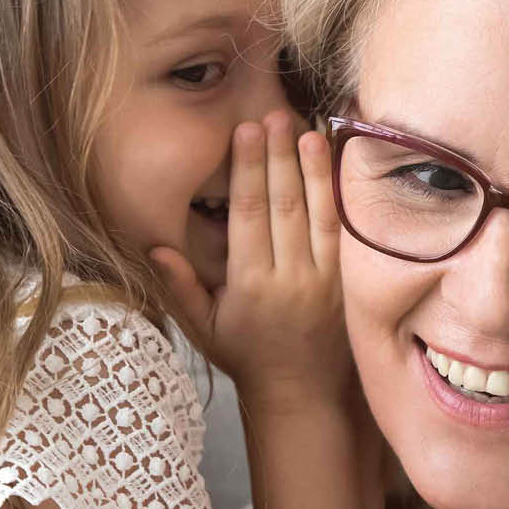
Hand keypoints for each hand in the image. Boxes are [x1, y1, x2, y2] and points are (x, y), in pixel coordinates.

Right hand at [149, 110, 349, 409]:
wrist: (302, 393)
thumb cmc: (247, 356)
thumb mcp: (204, 328)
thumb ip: (181, 287)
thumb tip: (156, 247)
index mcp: (252, 285)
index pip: (249, 215)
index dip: (248, 170)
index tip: (245, 133)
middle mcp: (291, 279)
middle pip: (285, 205)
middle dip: (278, 157)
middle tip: (272, 115)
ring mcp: (327, 280)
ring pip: (319, 213)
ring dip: (313, 169)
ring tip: (306, 130)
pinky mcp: (352, 282)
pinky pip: (346, 232)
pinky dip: (341, 196)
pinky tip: (337, 166)